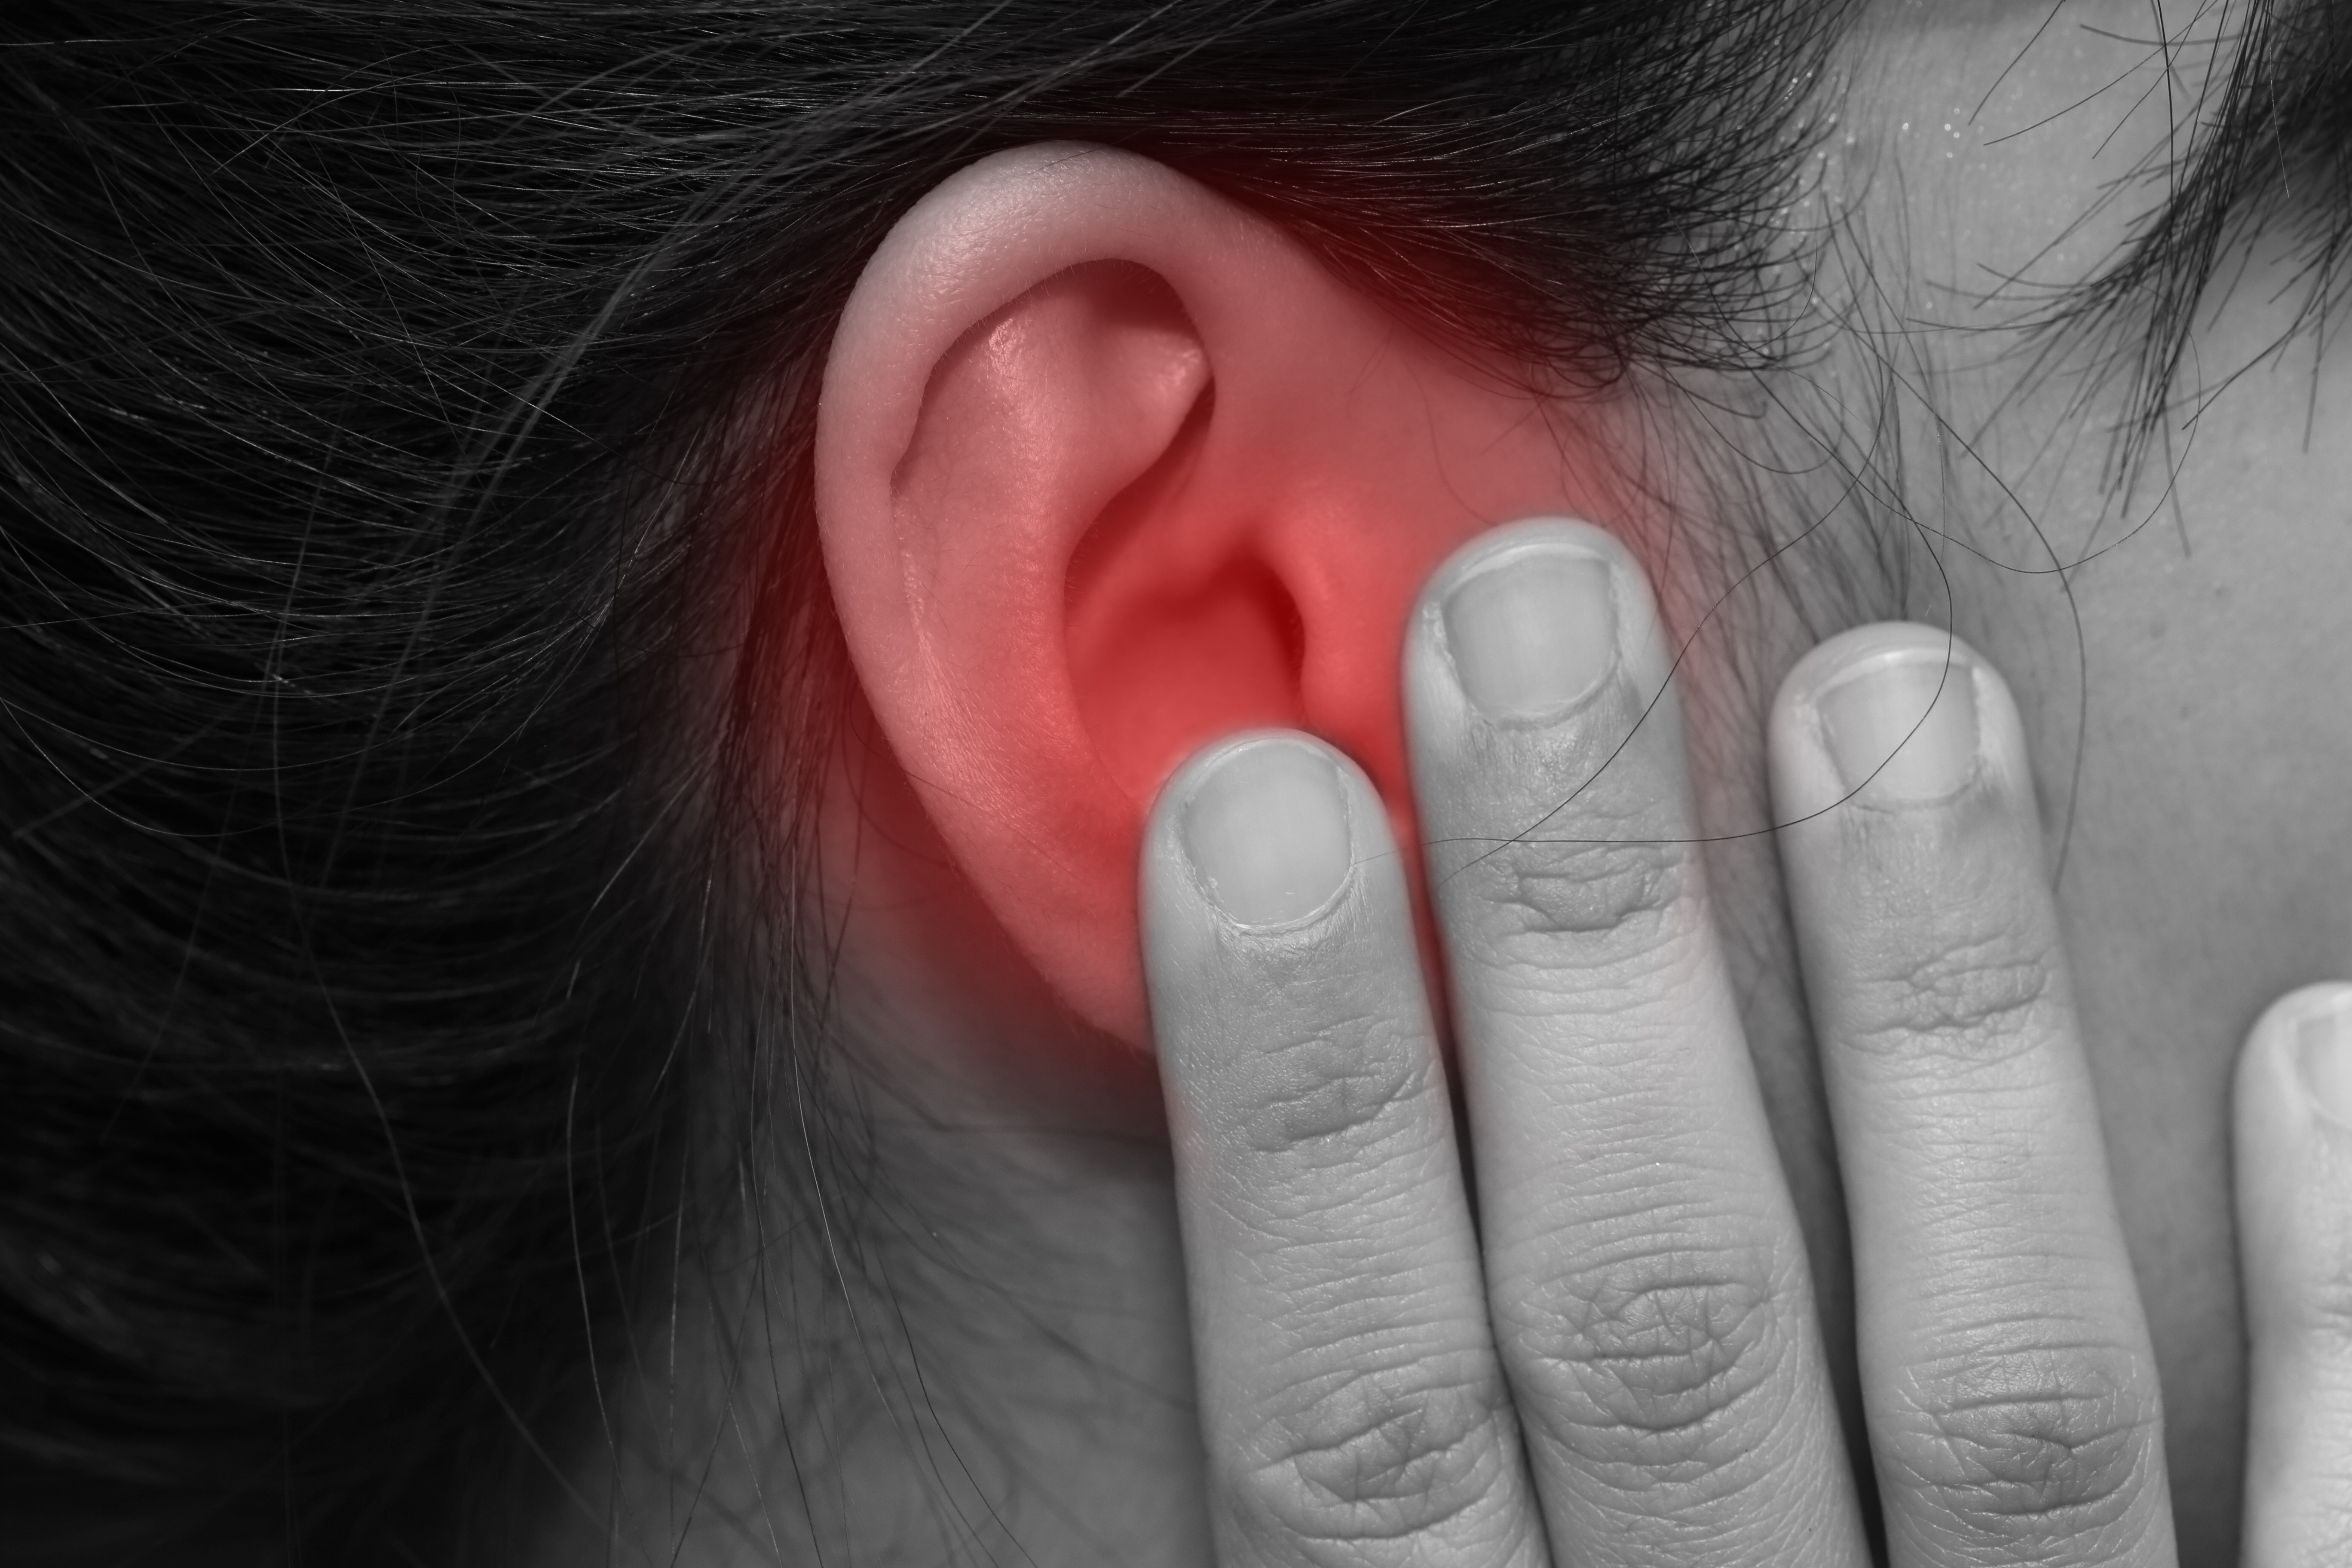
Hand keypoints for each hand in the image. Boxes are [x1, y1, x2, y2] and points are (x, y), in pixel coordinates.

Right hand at [1139, 517, 2351, 1565]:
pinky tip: (2332, 1037)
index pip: (1354, 1419)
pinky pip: (2333, 1558)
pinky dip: (2348, 1311)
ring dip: (1937, 1020)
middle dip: (1576, 945)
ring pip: (1990, 1381)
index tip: (1250, 797)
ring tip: (1899, 691)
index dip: (1294, 1107)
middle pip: (1647, 1324)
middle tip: (1540, 611)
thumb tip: (1228, 1354)